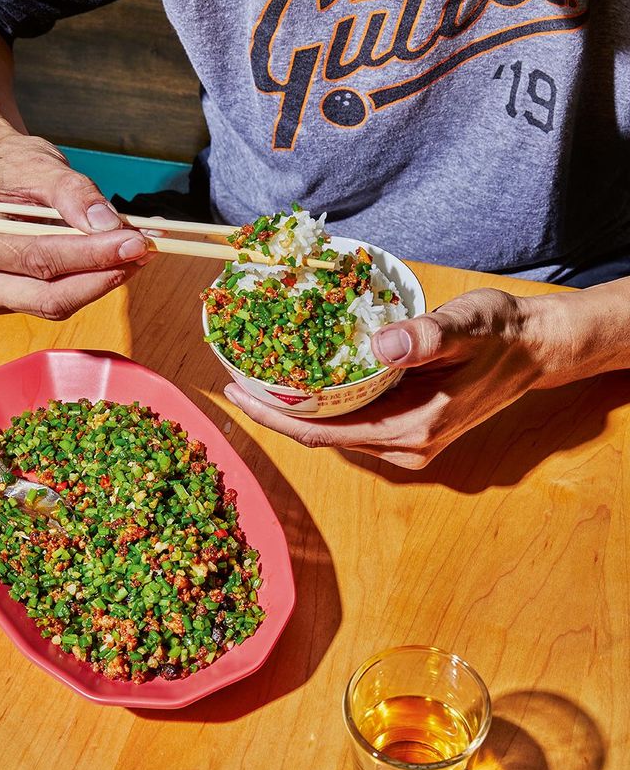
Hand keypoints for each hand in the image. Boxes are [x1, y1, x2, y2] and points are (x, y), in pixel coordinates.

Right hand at [0, 133, 152, 318]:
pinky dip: (94, 283)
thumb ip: (73, 193)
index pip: (38, 258)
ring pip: (59, 304)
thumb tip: (106, 224)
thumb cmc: (9, 168)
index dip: (91, 255)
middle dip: (102, 275)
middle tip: (142, 251)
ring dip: (104, 281)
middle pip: (49, 294)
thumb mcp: (39, 164)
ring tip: (137, 252)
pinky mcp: (16, 302)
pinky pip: (61, 301)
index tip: (134, 241)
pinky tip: (118, 261)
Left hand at [224, 288, 553, 468]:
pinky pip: (352, 422)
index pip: (325, 433)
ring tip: (258, 378)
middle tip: (236, 378)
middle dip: (276, 412)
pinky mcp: (408, 427)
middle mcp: (405, 444)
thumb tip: (381, 344)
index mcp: (413, 427)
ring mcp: (406, 440)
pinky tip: (302, 380)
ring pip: (336, 430)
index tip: (237, 393)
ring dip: (296, 409)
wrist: (533, 348)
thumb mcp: (466, 325)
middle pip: (322, 436)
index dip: (276, 417)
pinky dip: (323, 404)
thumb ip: (425, 337)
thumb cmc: (500, 334)